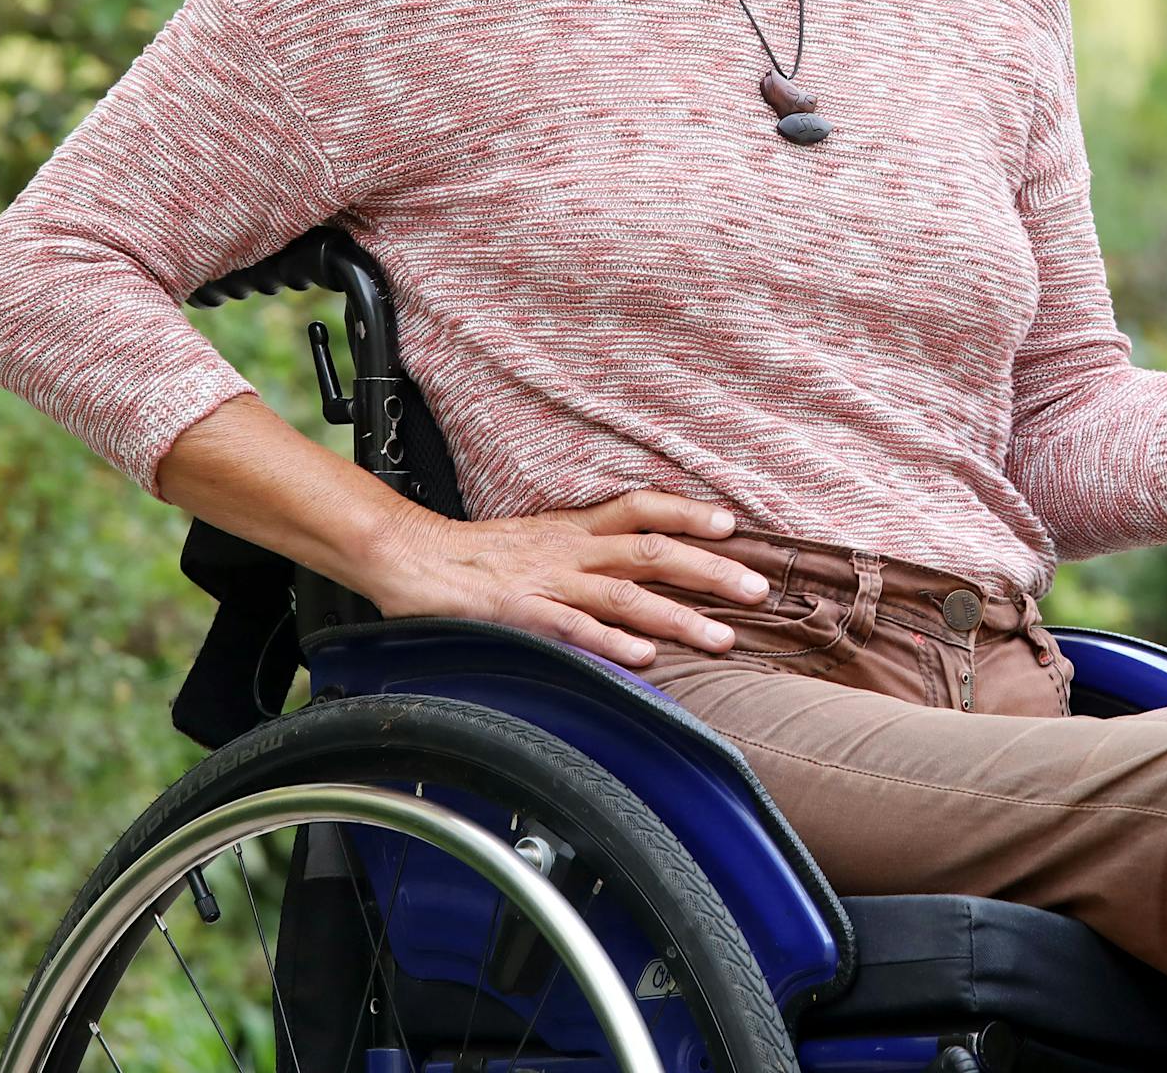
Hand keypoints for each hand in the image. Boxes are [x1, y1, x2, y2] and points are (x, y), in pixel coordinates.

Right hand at [365, 488, 773, 666]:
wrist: (409, 557)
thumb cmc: (474, 556)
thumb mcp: (539, 541)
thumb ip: (583, 553)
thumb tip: (632, 569)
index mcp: (574, 528)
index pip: (643, 508)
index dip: (689, 512)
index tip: (734, 525)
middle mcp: (570, 549)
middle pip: (652, 550)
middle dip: (710, 569)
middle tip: (757, 588)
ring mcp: (548, 582)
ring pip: (626, 594)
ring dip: (679, 616)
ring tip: (723, 638)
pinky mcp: (521, 614)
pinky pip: (574, 628)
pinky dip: (612, 642)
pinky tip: (645, 658)